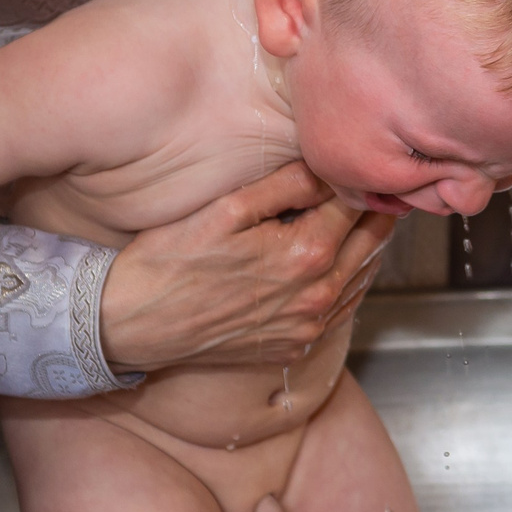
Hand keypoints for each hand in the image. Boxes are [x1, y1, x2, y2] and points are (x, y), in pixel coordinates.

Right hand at [98, 163, 396, 371]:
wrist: (135, 322)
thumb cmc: (173, 259)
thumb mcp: (228, 208)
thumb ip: (287, 185)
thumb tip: (329, 169)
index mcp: (306, 254)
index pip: (359, 206)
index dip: (361, 181)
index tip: (359, 164)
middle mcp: (318, 296)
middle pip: (372, 242)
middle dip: (375, 210)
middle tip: (371, 186)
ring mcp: (309, 328)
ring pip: (363, 277)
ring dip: (364, 245)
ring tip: (355, 216)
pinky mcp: (295, 347)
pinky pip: (340, 309)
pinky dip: (345, 280)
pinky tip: (330, 259)